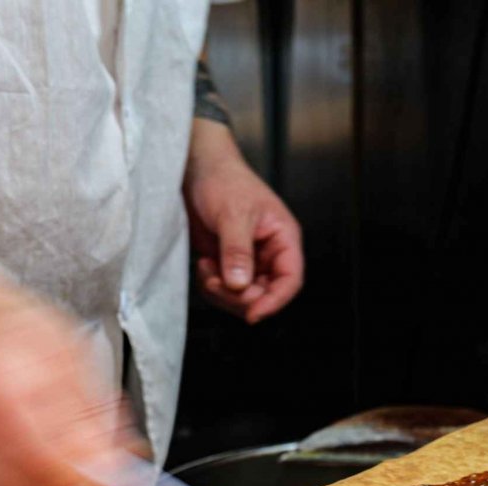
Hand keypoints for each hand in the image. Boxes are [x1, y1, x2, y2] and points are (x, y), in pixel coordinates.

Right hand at [0, 284, 140, 485]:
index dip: (82, 479)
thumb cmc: (17, 330)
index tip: (102, 479)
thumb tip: (114, 472)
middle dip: (58, 480)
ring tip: (38, 446)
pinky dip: (1, 483)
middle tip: (71, 454)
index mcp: (0, 386)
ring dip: (30, 485)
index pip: (45, 462)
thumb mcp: (71, 360)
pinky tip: (10, 450)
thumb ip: (91, 421)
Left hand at [184, 121, 302, 323]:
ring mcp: (248, 261)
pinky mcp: (228, 265)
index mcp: (283, 238)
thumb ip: (237, 251)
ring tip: (206, 267)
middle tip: (215, 282)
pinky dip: (211, 285)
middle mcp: (269, 253)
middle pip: (264, 294)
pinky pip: (224, 290)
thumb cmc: (223, 180)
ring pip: (243, 297)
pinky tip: (203, 264)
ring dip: (222, 292)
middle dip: (239, 296)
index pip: (290, 280)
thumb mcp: (232, 214)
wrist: (196, 170)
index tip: (253, 314)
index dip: (275, 301)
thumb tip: (241, 284)